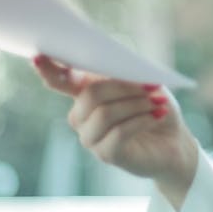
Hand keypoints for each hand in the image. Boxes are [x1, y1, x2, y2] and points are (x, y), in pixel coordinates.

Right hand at [32, 54, 198, 206]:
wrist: (174, 142)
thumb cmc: (155, 107)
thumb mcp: (145, 84)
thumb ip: (126, 73)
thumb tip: (116, 64)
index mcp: (86, 93)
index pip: (60, 80)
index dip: (48, 69)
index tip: (38, 56)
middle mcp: (82, 116)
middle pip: (90, 95)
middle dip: (124, 88)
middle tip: (152, 87)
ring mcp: (90, 137)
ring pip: (104, 114)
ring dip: (136, 105)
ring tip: (158, 103)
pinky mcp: (105, 154)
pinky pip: (118, 133)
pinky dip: (141, 120)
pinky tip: (156, 116)